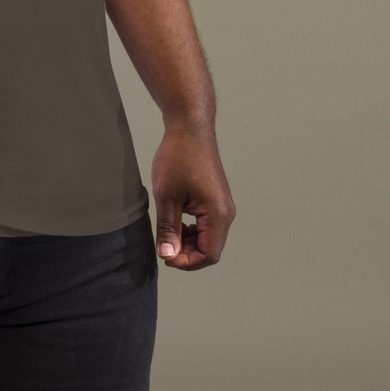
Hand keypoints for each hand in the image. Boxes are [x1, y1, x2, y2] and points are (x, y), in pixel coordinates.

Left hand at [151, 122, 234, 269]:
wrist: (189, 128)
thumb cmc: (178, 157)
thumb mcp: (167, 196)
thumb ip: (168, 228)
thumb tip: (167, 255)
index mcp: (218, 215)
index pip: (208, 255)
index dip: (186, 262)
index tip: (164, 254)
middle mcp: (226, 214)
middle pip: (209, 249)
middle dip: (186, 252)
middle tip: (163, 243)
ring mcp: (223, 206)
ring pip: (208, 238)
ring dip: (187, 241)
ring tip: (167, 230)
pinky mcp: (216, 200)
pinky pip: (207, 225)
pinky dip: (191, 229)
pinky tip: (175, 219)